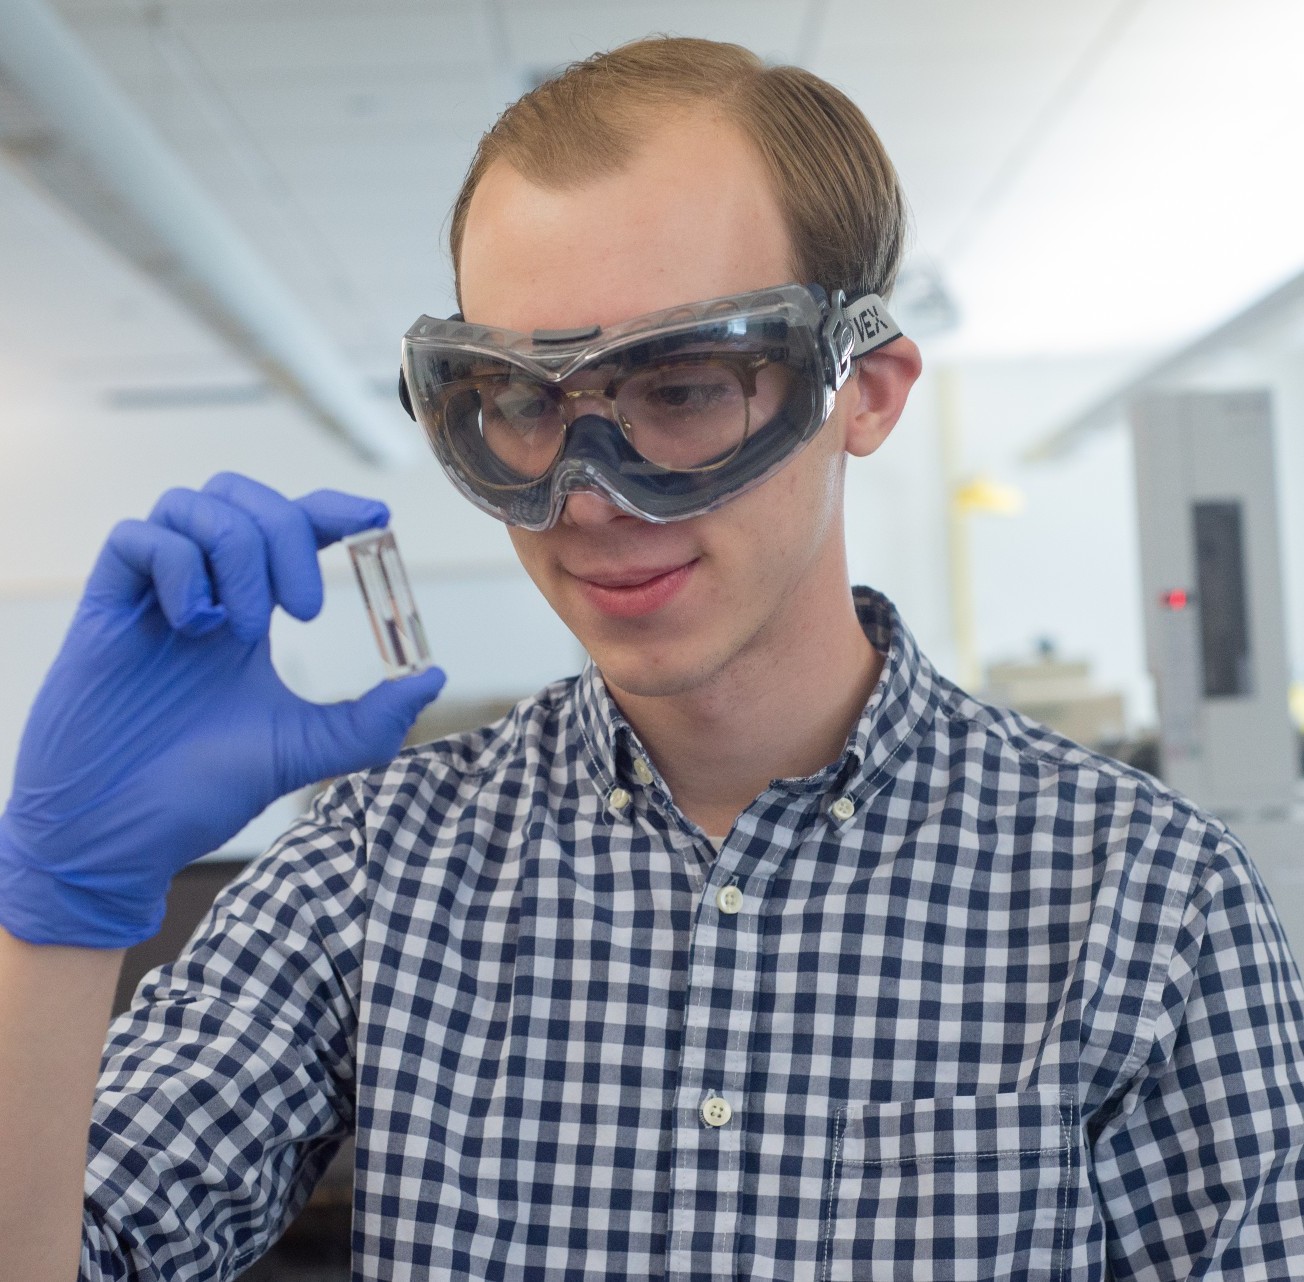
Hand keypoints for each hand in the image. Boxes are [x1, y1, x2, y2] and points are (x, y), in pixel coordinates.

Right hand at [0, 473, 445, 947]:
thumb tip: (433, 677)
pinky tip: (193, 623)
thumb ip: (371, 719)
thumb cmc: (200, 792)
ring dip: (238, 552)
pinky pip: (136, 539)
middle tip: (306, 611)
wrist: (119, 839)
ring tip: (242, 628)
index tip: (379, 517)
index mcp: (247, 613)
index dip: (334, 508)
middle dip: (290, 532)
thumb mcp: (304, 750)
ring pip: (192, 504)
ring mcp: (150, 597)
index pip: (292, 526)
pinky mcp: (103, 609)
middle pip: (243, 498)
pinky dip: (179, 565)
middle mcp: (201, 592)